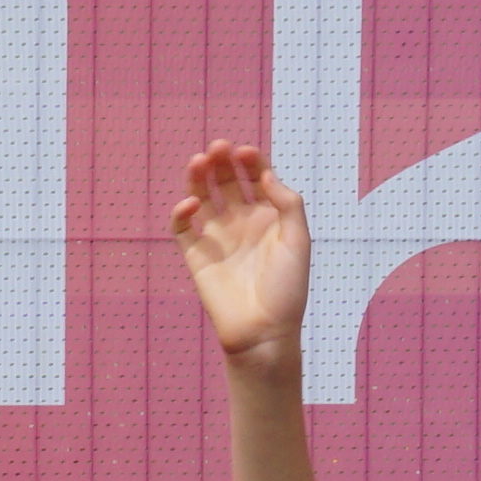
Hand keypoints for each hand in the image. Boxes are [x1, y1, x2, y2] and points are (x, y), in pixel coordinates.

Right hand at [168, 143, 311, 364]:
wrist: (264, 331)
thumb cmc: (287, 290)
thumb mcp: (298, 241)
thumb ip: (288, 204)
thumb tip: (266, 175)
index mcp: (268, 217)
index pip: (256, 177)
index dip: (250, 161)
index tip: (245, 151)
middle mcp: (241, 222)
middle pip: (227, 181)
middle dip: (222, 161)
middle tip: (218, 148)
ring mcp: (217, 237)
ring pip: (202, 196)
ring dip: (198, 176)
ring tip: (199, 161)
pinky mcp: (196, 255)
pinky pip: (183, 227)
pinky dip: (182, 212)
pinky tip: (192, 204)